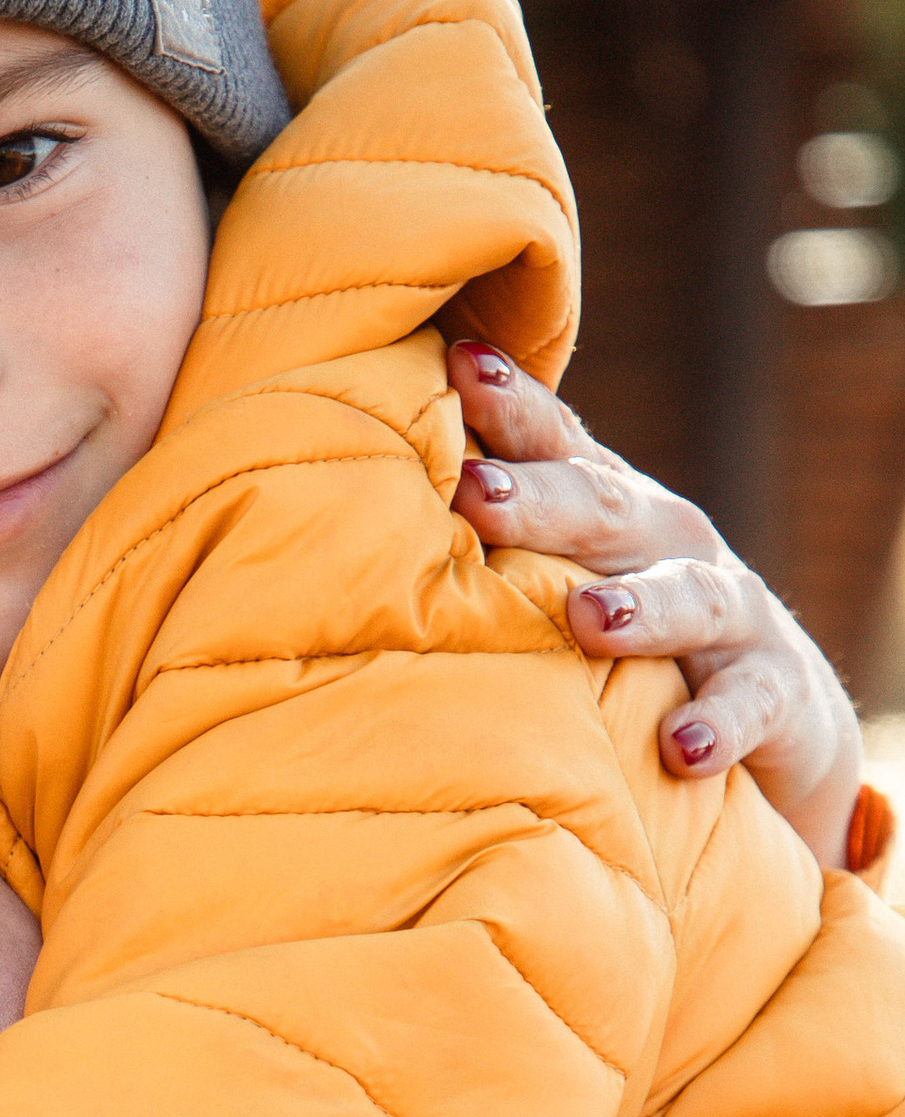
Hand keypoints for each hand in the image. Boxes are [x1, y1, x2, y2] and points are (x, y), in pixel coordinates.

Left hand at [447, 340, 864, 871]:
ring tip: (589, 623)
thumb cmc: (627, 631)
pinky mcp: (773, 688)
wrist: (771, 708)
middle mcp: (668, 543)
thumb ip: (486, 548)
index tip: (455, 368)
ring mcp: (729, 612)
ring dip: (642, 610)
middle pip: (606, 510)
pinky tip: (683, 748)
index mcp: (606, 508)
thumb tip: (343, 520)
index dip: (510, 404)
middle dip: (541, 499)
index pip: (556, 445)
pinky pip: (751, 704)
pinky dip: (721, 723)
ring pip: (691, 598)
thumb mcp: (563, 576)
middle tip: (475, 493)